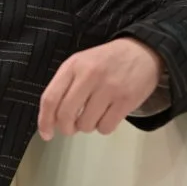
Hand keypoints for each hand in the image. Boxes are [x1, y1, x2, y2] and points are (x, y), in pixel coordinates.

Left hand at [38, 37, 163, 140]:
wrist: (142, 51)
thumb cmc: (106, 61)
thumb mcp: (81, 63)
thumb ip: (64, 87)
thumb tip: (52, 119)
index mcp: (73, 66)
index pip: (50, 98)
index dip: (44, 121)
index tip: (46, 134)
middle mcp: (89, 76)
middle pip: (66, 115)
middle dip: (66, 128)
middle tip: (71, 128)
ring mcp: (108, 88)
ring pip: (86, 125)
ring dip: (87, 127)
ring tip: (94, 115)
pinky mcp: (126, 100)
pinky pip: (105, 127)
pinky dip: (104, 127)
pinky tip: (108, 115)